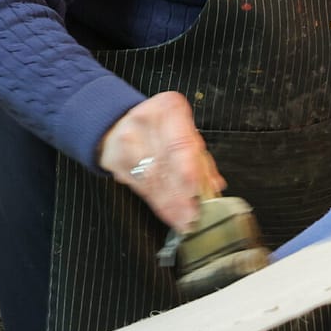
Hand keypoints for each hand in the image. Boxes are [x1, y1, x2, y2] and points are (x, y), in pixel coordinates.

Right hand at [96, 92, 225, 231]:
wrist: (119, 123)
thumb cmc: (159, 126)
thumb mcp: (184, 130)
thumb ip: (201, 157)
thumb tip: (214, 184)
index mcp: (169, 109)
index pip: (181, 143)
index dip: (189, 170)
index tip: (197, 191)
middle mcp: (145, 122)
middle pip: (167, 163)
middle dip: (182, 193)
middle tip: (195, 214)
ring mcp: (127, 141)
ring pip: (154, 179)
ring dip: (171, 204)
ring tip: (186, 221)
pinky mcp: (117, 161)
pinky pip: (142, 187)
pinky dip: (159, 204)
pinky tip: (170, 215)